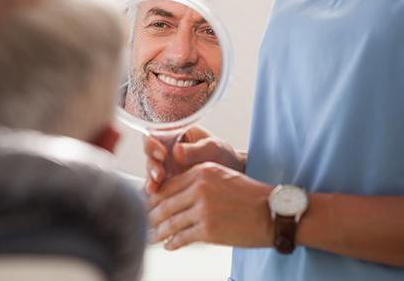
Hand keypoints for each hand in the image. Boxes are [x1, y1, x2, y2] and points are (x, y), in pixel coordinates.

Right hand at [144, 126, 245, 193]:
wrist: (232, 176)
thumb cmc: (223, 155)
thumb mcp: (213, 148)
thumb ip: (195, 149)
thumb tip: (177, 151)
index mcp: (175, 134)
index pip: (156, 134)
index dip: (153, 143)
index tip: (162, 153)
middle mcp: (167, 150)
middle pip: (149, 154)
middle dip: (152, 164)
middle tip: (159, 174)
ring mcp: (166, 167)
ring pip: (151, 171)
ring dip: (151, 179)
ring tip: (155, 187)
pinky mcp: (168, 183)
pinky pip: (157, 186)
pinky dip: (155, 191)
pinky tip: (156, 196)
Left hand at [148, 162, 271, 249]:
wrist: (274, 213)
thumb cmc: (250, 196)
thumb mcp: (222, 177)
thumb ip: (198, 182)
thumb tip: (175, 196)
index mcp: (202, 171)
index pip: (169, 185)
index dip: (154, 197)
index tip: (146, 204)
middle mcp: (199, 188)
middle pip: (165, 203)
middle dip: (151, 215)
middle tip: (142, 222)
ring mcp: (203, 209)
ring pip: (171, 221)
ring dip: (158, 231)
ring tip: (150, 236)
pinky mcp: (208, 230)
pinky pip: (183, 237)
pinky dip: (173, 242)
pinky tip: (168, 245)